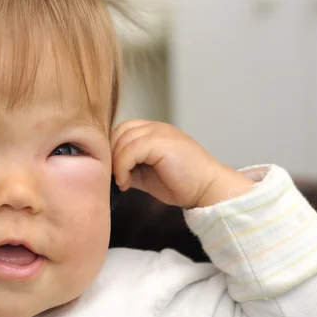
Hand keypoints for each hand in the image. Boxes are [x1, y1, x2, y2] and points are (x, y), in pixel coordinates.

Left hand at [111, 120, 254, 208]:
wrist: (208, 189)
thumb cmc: (181, 184)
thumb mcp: (147, 174)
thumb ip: (129, 166)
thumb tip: (108, 170)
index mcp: (153, 132)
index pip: (122, 130)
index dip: (112, 149)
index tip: (114, 172)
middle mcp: (156, 128)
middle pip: (119, 131)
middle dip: (112, 155)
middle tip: (116, 177)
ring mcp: (160, 132)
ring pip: (122, 140)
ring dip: (116, 163)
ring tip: (123, 182)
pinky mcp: (161, 143)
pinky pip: (130, 151)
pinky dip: (122, 168)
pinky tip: (127, 183)